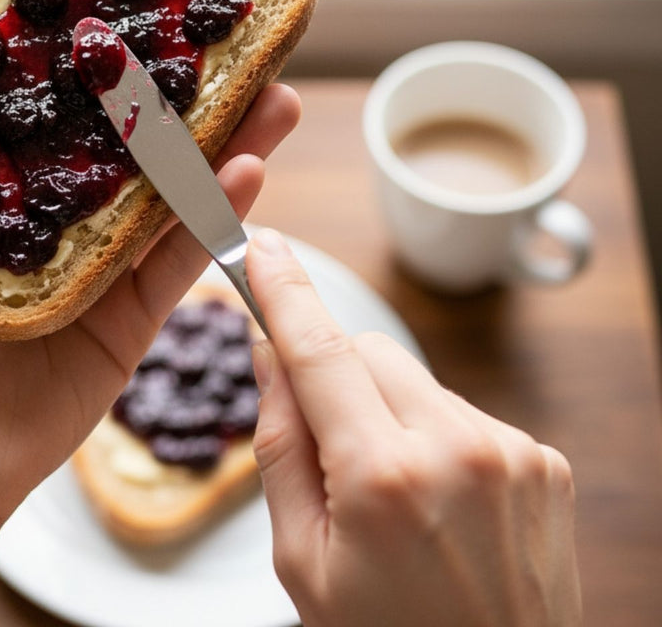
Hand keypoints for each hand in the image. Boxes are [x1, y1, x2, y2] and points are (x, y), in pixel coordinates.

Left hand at [0, 42, 301, 530]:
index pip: (48, 99)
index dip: (85, 50)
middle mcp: (54, 210)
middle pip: (126, 135)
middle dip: (177, 87)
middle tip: (226, 37)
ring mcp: (100, 259)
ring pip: (170, 186)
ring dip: (223, 138)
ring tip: (270, 90)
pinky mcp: (131, 311)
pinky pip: (179, 256)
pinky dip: (216, 213)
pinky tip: (248, 169)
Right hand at [247, 229, 581, 626]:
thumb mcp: (301, 560)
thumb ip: (279, 445)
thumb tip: (270, 353)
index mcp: (384, 477)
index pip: (319, 351)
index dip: (283, 291)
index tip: (261, 246)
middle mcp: (458, 448)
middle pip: (368, 350)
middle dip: (333, 376)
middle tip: (326, 446)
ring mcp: (511, 451)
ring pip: (413, 378)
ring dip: (386, 410)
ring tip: (395, 495)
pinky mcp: (543, 460)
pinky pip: (460, 410)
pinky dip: (435, 435)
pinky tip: (440, 502)